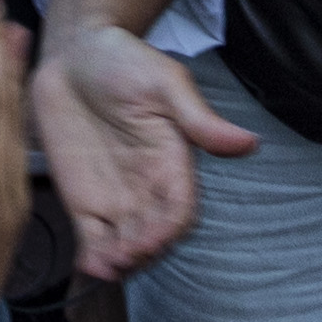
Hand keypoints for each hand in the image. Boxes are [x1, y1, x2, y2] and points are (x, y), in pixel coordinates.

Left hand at [23, 16, 252, 279]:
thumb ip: (199, 118)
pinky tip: (90, 267)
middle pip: (154, 234)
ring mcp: (114, 197)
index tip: (154, 238)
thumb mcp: (165, 82)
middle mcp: (146, 187)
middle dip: (142, 251)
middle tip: (125, 256)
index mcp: (173, 162)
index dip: (168, 228)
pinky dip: (92, 259)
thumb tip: (249, 142)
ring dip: (119, 262)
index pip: (180, 209)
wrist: (73, 54)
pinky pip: (91, 239)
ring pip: (124, 244)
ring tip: (105, 266)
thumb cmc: (123, 60)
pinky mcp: (83, 201)